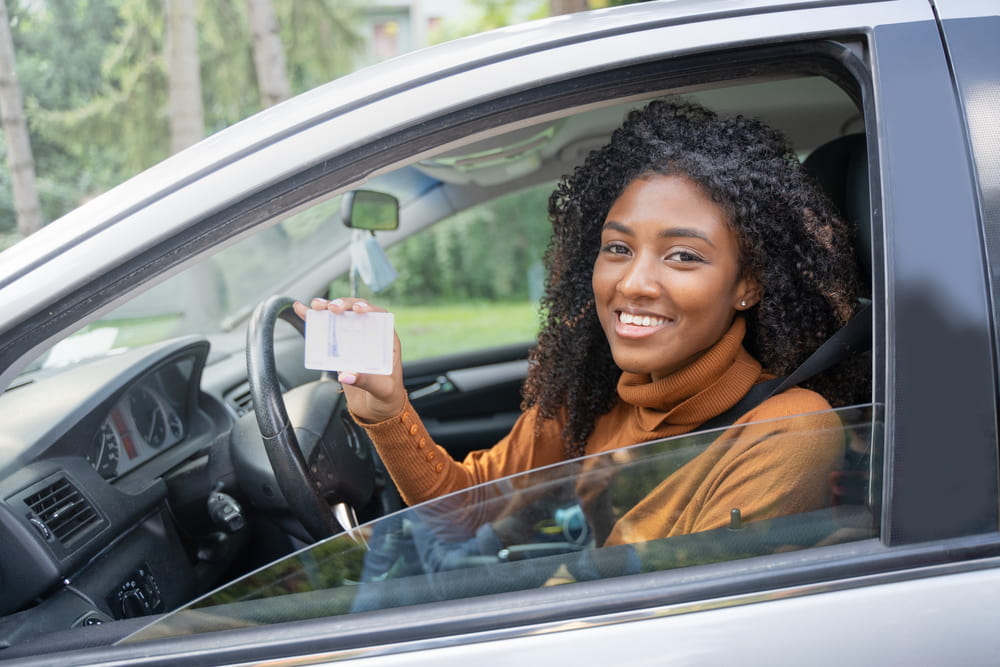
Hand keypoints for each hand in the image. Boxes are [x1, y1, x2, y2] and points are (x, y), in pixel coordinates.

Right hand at [293, 297, 405, 422]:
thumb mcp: (382, 390)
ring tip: (316, 305)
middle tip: (332, 308)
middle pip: (356, 312)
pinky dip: (315, 320)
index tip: (357, 309)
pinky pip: (327, 331)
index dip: (368, 308)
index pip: (379, 316)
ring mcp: (354, 341)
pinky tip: (303, 310)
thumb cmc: (386, 398)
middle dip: (344, 305)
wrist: (376, 410)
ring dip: (327, 308)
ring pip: (341, 317)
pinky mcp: (340, 349)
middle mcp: (370, 337)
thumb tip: (346, 374)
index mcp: (386, 341)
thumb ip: (367, 381)